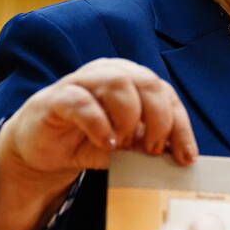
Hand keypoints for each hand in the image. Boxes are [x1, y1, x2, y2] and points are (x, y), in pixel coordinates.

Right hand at [0, 57, 198, 184]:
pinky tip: (105, 143)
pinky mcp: (57, 98)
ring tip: (124, 144)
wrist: (43, 150)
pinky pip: (83, 102)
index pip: (166, 94)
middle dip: (159, 119)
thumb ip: (148, 145)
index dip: (180, 126)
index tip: (186, 157)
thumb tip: (178, 155)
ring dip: (129, 118)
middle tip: (153, 150)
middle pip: (148, 82)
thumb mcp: (126, 146)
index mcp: (132, 79)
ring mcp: (81, 81)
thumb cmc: (89, 141)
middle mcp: (110, 73)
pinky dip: (100, 124)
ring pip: (118, 84)